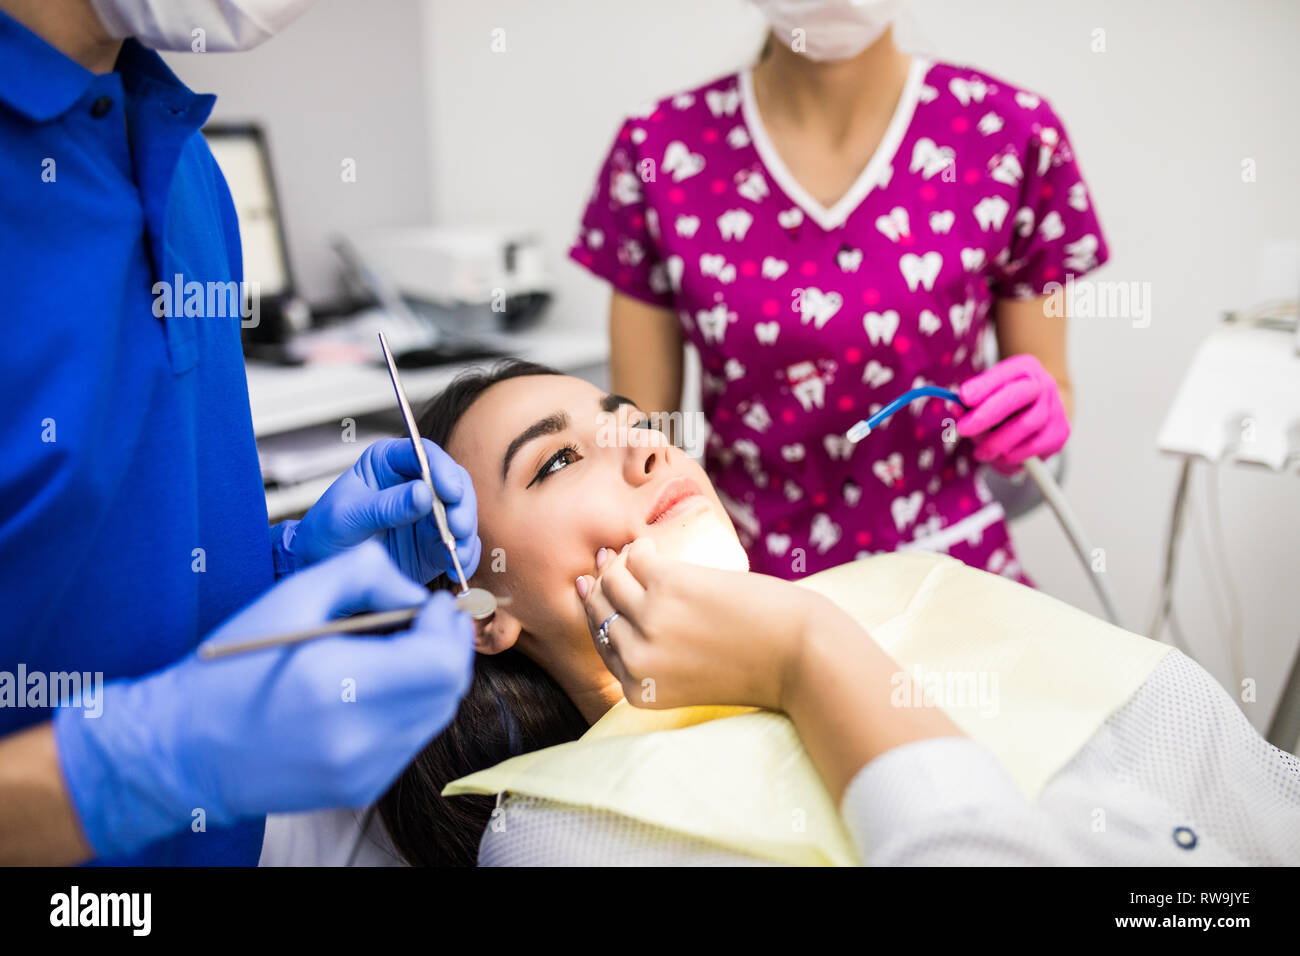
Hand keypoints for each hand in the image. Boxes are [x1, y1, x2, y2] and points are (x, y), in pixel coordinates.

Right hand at [52, 541, 474, 858]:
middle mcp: (357, 739)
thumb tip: (419, 595)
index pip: (441, 662)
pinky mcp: (362, 789)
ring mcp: (363, 773)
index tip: (431, 602)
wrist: (182, 749)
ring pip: (436, 715)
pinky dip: (410, 706)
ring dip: (432, 676)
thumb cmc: (233, 666)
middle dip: (448, 646)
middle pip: (448, 690)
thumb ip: (367, 573)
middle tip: (426, 620)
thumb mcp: (293, 595)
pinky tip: (375, 687)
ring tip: (397, 650)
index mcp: (335, 685)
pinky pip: (412, 739)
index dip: (447, 626)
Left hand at [285, 437, 479, 583]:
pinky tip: (456, 567)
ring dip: (466, 533)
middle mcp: (416, 483)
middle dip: (462, 505)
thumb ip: (386, 506)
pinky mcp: (436, 543)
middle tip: (458, 527)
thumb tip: (424, 494)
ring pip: (463, 513)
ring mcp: (429, 514)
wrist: (320, 568)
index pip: (425, 454)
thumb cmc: (327, 532)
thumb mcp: (348, 516)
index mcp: (389, 462)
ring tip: (457, 553)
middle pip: (454, 482)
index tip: (450, 493)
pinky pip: (461, 545)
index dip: (443, 470)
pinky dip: (464, 556)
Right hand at [574, 538, 826, 710]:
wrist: (800, 656)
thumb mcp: (692, 678)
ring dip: (619, 564)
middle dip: (601, 587)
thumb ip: (656, 655)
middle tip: (608, 568)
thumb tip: (618, 606)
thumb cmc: (756, 665)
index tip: (597, 593)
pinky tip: (651, 547)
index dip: (600, 616)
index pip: (603, 646)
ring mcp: (649, 621)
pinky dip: (641, 549)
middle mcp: (637, 659)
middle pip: (601, 612)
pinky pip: (638, 559)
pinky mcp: (668, 586)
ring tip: (636, 555)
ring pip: (612, 581)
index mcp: (640, 689)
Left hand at [956, 354, 1069, 474]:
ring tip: (980, 452)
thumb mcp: (990, 391)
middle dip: (986, 415)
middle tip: (963, 430)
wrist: (1044, 407)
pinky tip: (1001, 457)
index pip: (1003, 374)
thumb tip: (956, 407)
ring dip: (997, 443)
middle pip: (1016, 398)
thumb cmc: (1007, 399)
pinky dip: (1012, 457)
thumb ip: (972, 399)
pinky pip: (1034, 450)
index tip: (963, 397)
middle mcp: (1044, 385)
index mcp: (1024, 368)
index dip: (983, 387)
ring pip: (1025, 427)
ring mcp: (1055, 409)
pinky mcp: (1060, 433)